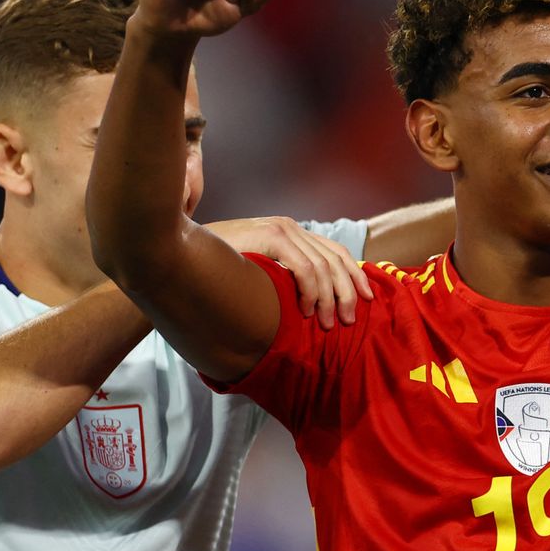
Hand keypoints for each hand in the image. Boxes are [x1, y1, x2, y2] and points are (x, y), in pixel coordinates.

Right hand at [204, 217, 372, 327]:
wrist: (182, 249)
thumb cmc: (217, 266)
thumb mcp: (259, 270)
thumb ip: (281, 276)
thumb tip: (307, 303)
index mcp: (292, 232)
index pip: (336, 253)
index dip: (355, 277)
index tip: (367, 300)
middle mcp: (292, 228)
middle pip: (336, 260)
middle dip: (348, 292)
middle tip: (350, 320)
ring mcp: (282, 230)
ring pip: (324, 267)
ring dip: (329, 299)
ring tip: (327, 323)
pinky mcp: (272, 237)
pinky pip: (304, 268)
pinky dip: (311, 292)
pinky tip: (305, 311)